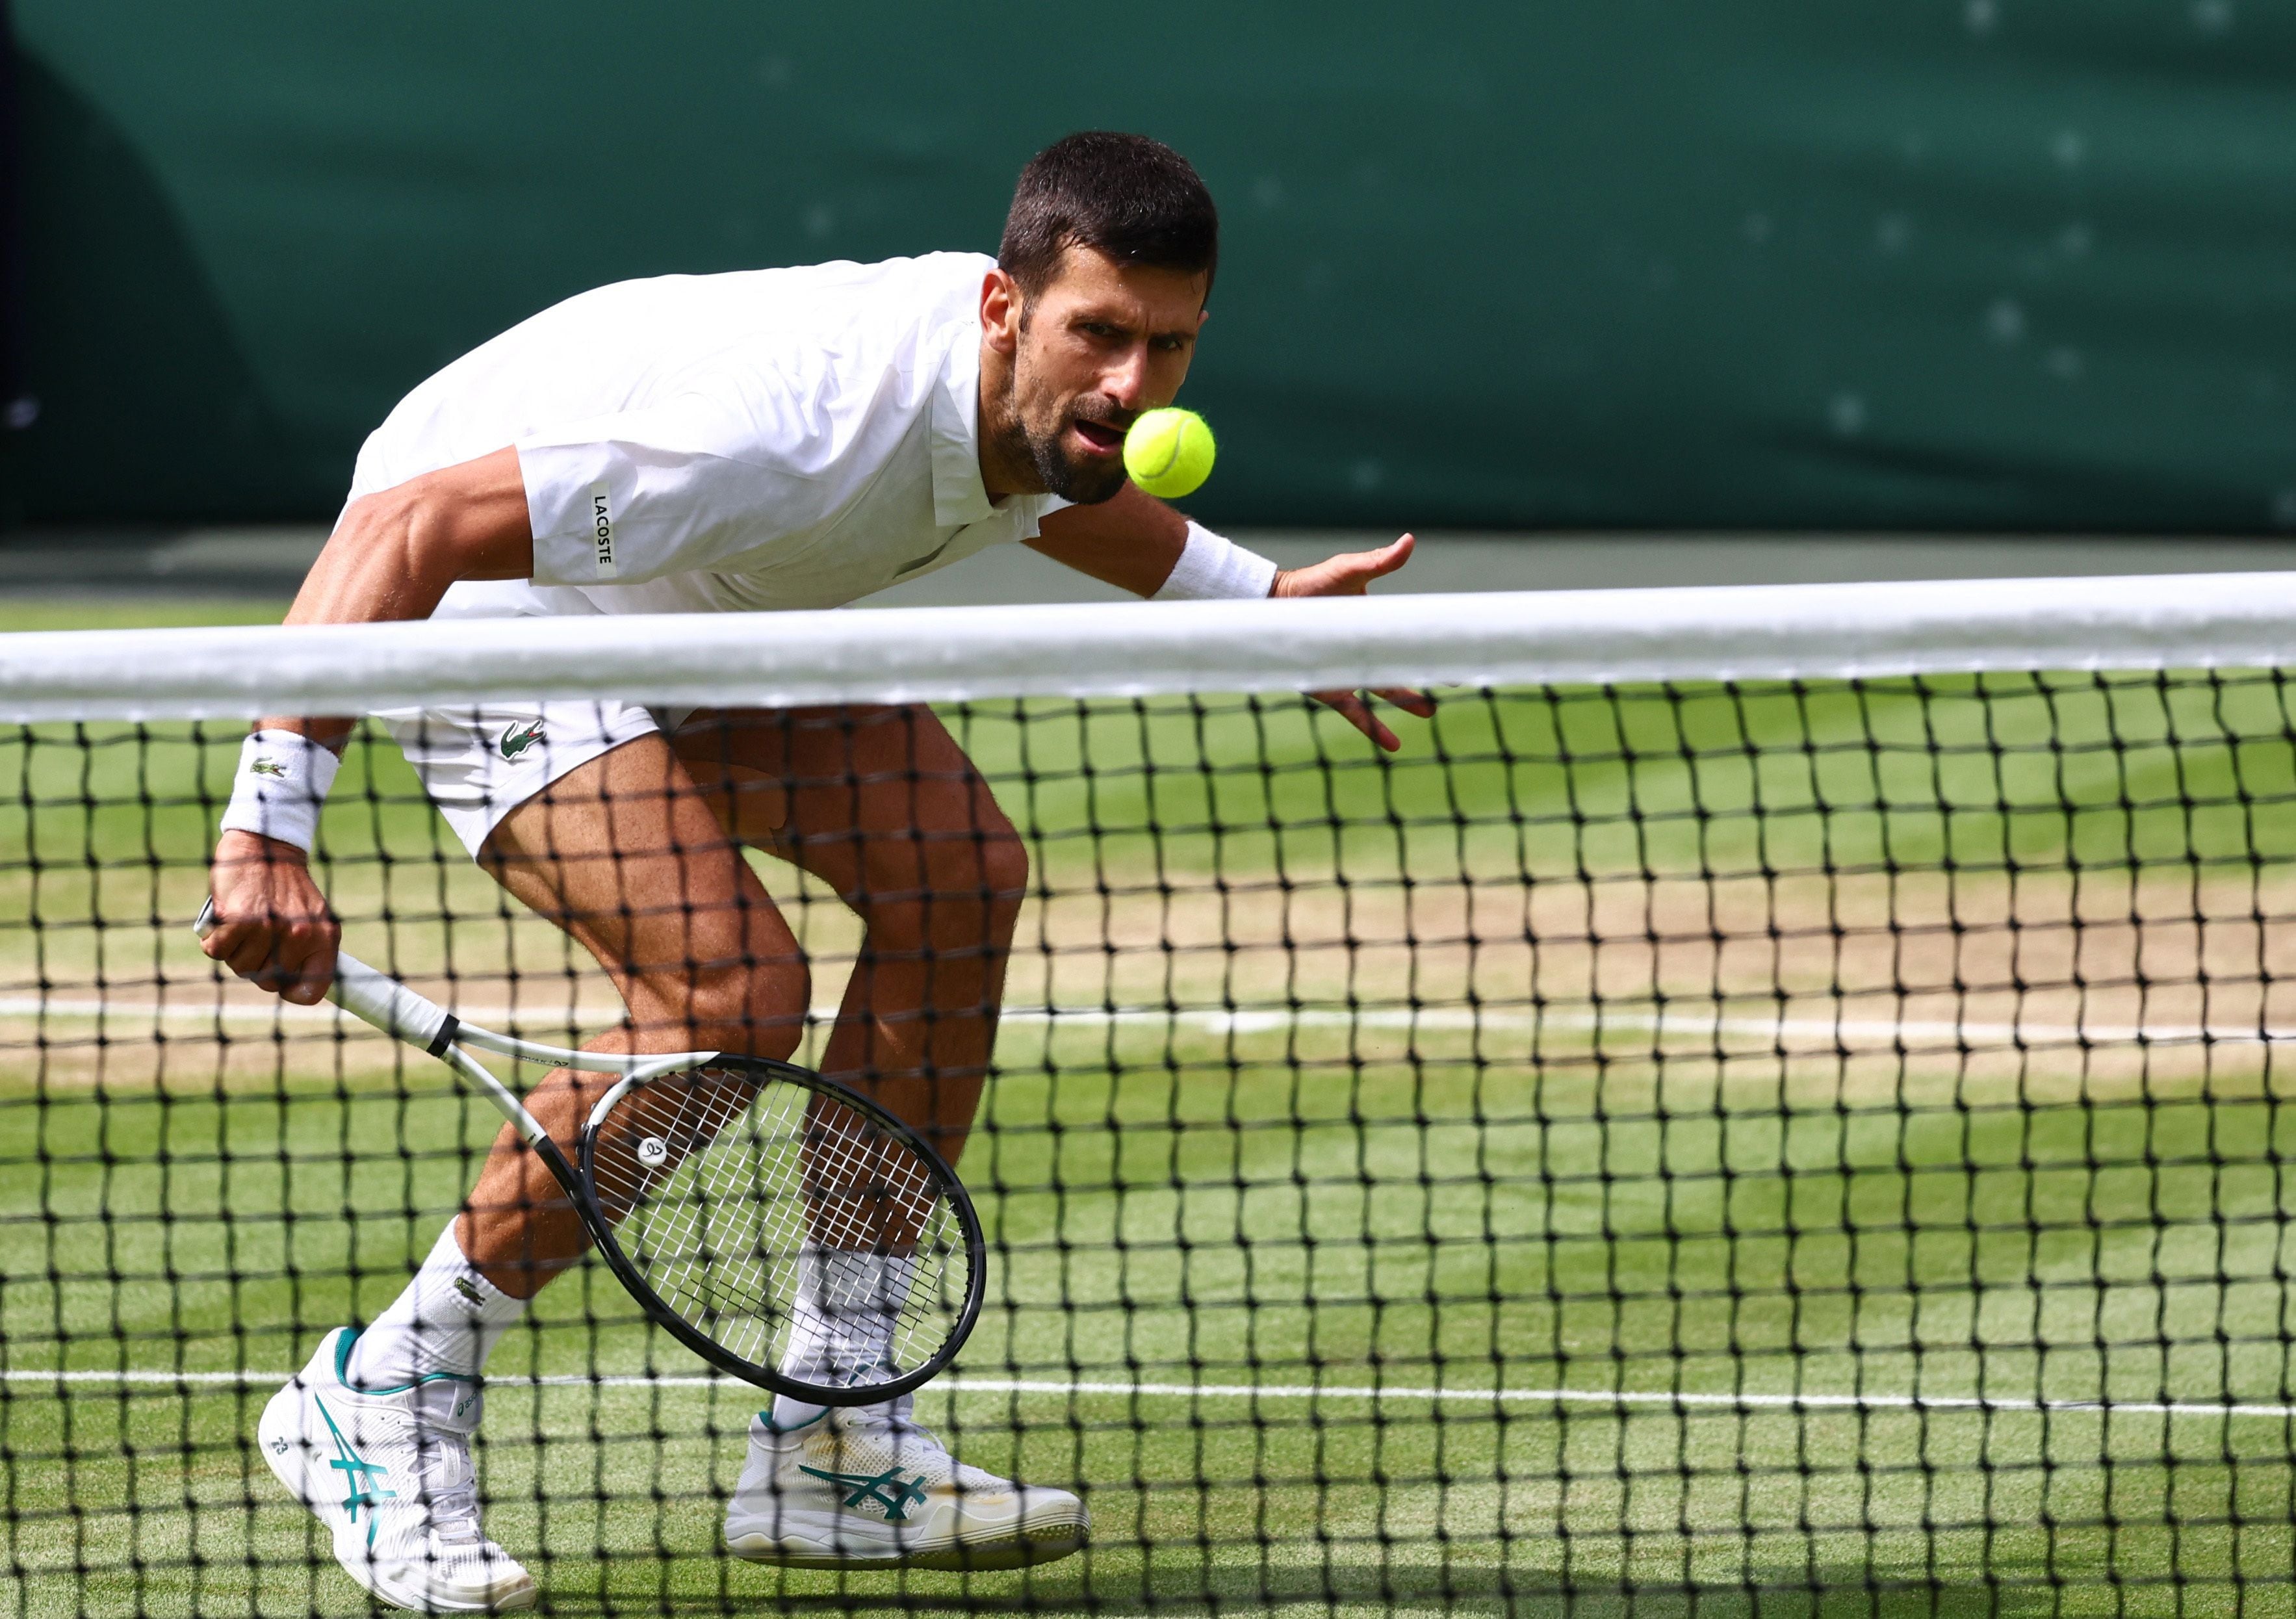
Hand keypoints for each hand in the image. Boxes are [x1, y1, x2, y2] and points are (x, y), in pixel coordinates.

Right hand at [202, 831, 339, 1003]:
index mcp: (325, 938)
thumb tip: (297, 991)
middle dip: (257, 965)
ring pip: (241, 968)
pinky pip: (218, 952)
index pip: (312, 991)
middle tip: (257, 937)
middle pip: (267, 982)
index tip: (282, 982)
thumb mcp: (312, 917)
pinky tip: (225, 920)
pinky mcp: (239, 920)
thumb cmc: (286, 888)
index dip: (292, 991)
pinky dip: (215, 940)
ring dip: (235, 951)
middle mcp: (301, 935)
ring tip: (244, 925)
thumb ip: (308, 951)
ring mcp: (270, 928)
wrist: (267, 845)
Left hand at [1271, 533, 1436, 752]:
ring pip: (1385, 691)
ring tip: (1430, 711)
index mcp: (1376, 624)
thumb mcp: (1349, 571)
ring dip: (1408, 702)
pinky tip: (1393, 745)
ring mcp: (1350, 671)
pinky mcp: (1332, 689)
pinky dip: (1374, 729)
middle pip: (1404, 667)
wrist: (1273, 605)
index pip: (1413, 637)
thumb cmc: (1312, 584)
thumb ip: (1379, 561)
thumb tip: (1410, 540)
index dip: (1435, 645)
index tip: (1460, 651)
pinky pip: (1357, 714)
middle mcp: (1366, 650)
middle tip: (1455, 682)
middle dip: (1429, 676)